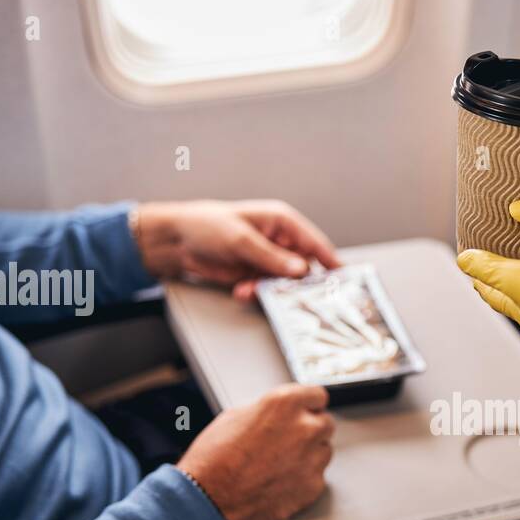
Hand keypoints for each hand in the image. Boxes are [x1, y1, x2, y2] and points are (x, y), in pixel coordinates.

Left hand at [134, 200, 340, 298]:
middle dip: (296, 283)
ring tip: (252, 289)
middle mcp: (279, 241)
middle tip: (292, 297)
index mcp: (282, 222)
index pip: (315, 243)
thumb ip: (272, 258)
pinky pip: (266, 289)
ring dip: (271, 290)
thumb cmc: (206, 226)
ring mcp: (267, 259)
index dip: (331, 262)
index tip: (343, 282)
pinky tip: (243, 291)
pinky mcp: (255, 274)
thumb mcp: (241, 240)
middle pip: (303, 268)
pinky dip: (257, 293)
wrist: (175, 241)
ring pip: (284, 283)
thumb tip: (302, 270)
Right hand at [176, 384, 333, 519]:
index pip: (318, 395)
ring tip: (279, 463)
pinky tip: (279, 480)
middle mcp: (305, 428)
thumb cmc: (214, 459)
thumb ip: (269, 411)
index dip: (308, 404)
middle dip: (310, 430)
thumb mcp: (236, 416)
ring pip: (323, 451)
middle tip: (288, 441)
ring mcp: (312, 459)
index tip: (306, 411)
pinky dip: (303, 478)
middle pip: (325, 423)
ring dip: (309, 454)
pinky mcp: (313, 486)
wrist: (208, 499)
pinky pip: (317, 476)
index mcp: (285, 404)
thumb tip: (281, 414)